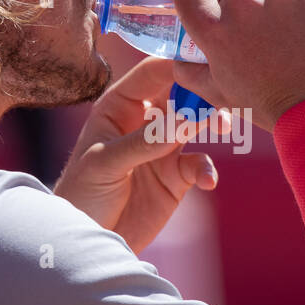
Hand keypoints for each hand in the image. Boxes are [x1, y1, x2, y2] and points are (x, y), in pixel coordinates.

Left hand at [53, 56, 230, 254]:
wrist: (87, 239)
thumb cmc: (81, 194)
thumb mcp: (105, 164)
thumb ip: (143, 142)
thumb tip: (185, 119)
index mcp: (119, 105)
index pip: (153, 73)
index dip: (177, 65)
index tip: (203, 67)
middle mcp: (144, 121)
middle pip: (181, 93)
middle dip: (203, 93)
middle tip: (221, 97)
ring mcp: (163, 148)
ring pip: (197, 123)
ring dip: (213, 122)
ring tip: (223, 128)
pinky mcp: (176, 177)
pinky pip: (199, 164)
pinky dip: (207, 170)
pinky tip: (207, 182)